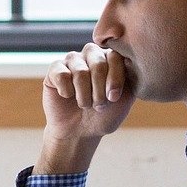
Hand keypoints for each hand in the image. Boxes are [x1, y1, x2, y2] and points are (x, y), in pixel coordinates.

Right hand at [38, 43, 134, 173]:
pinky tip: (67, 97)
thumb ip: (130, 78)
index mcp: (111, 58)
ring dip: (84, 96)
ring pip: (80, 72)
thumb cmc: (104, 115)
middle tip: (98, 105)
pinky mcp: (55, 69)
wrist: (79, 132)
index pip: (116, 56)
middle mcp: (92, 54)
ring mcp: (72, 60)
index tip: (113, 98)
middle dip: (99, 91)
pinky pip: (62, 76)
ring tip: (84, 104)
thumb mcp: (124, 99)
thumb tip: (129, 61)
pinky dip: (67, 92)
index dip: (115, 79)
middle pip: (99, 64)